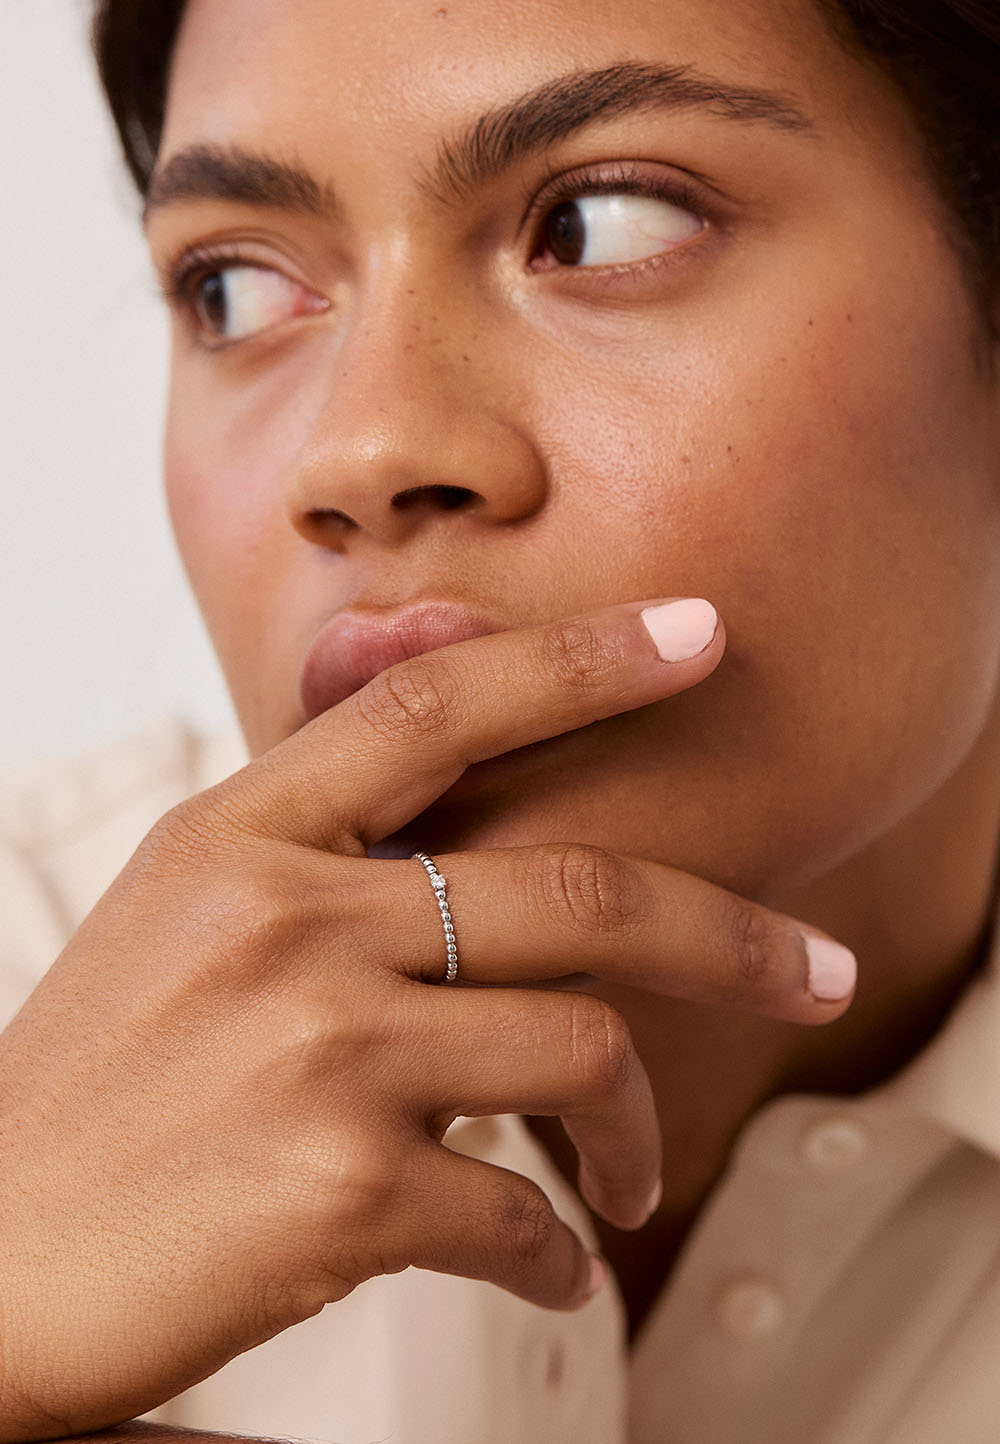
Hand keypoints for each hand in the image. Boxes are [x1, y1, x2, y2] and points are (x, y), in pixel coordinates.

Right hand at [0, 598, 853, 1438]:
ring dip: (635, 1130)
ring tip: (627, 1174)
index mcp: (241, 834)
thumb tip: (456, 834)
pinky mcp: (337, 1192)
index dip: (581, 658)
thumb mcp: (180, 914)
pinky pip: (520, 1210)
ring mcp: (315, 1051)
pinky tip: (546, 1259)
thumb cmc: (94, 1086)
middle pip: (578, 889)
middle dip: (731, 932)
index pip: (437, 706)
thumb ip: (313, 852)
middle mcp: (286, 921)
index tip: (697, 630)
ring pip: (579, 1050)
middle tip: (818, 966)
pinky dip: (557, 1248)